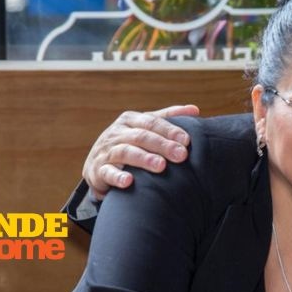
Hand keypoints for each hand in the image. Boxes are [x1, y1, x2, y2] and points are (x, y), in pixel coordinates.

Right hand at [82, 105, 199, 198]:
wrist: (97, 166)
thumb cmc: (129, 145)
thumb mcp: (145, 129)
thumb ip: (167, 119)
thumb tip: (195, 110)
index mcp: (130, 120)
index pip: (152, 122)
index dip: (169, 130)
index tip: (187, 140)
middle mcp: (116, 133)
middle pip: (141, 136)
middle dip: (162, 145)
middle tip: (181, 155)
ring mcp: (106, 151)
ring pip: (125, 152)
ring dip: (144, 159)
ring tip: (161, 166)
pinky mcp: (97, 171)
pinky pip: (107, 173)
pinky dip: (118, 177)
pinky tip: (129, 181)